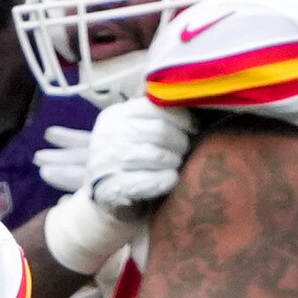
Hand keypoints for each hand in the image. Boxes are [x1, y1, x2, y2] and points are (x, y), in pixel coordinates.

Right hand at [80, 98, 193, 214]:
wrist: (106, 195)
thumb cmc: (129, 156)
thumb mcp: (134, 127)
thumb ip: (155, 115)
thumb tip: (190, 103)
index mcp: (114, 116)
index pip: (155, 106)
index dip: (181, 119)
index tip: (191, 129)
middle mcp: (107, 135)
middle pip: (159, 131)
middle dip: (179, 142)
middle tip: (183, 150)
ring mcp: (106, 162)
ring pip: (156, 156)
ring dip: (173, 161)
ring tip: (175, 164)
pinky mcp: (111, 188)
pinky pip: (150, 181)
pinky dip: (166, 180)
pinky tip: (171, 179)